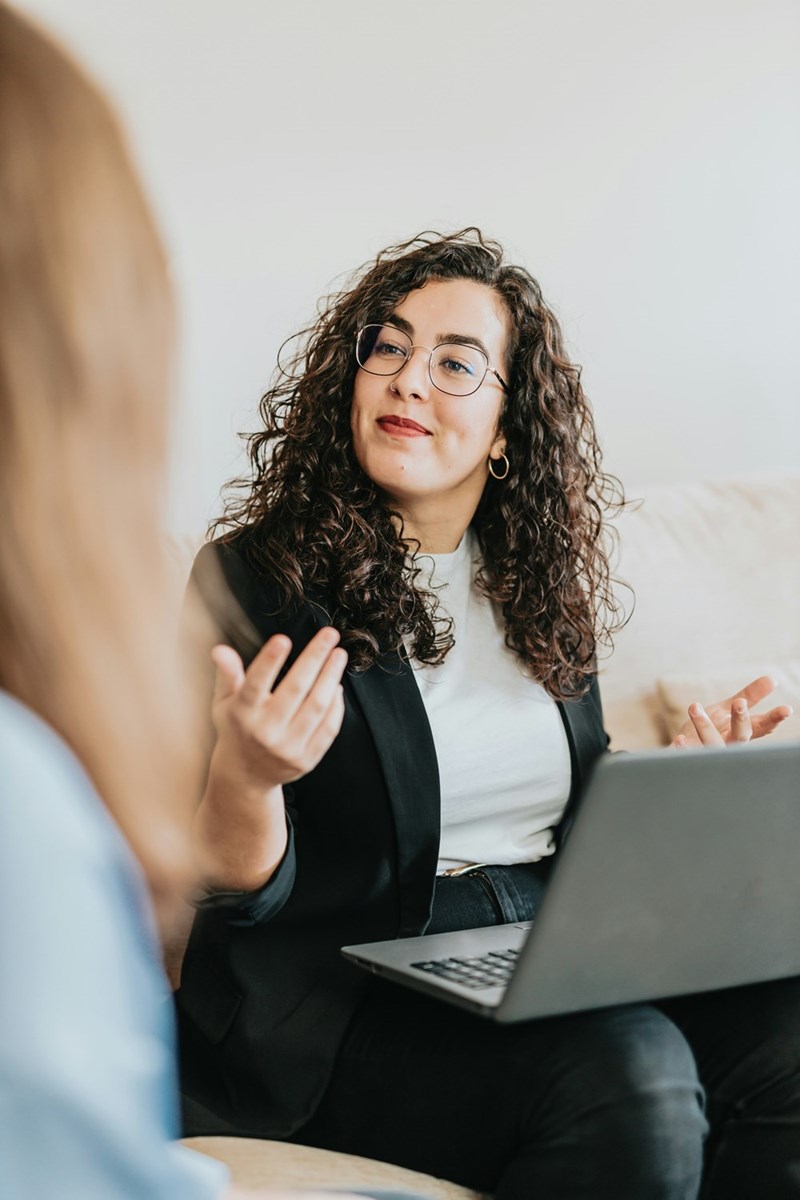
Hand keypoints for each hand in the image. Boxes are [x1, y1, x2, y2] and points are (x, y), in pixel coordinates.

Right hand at [195, 628, 346, 890]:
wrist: (245, 776)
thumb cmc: (235, 728)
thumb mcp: (223, 702)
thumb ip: (227, 675)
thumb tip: (220, 650)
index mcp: (242, 714)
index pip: (255, 684)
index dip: (269, 662)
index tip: (283, 638)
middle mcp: (265, 732)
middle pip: (295, 689)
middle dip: (315, 658)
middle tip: (330, 634)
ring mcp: (287, 748)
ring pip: (317, 707)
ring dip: (331, 677)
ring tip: (339, 655)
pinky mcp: (306, 759)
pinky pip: (328, 729)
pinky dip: (336, 706)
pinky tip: (337, 685)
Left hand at [670, 674, 792, 748]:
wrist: (683, 753)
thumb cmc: (712, 731)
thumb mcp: (729, 710)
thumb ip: (749, 696)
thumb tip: (772, 678)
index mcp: (739, 732)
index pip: (760, 726)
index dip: (773, 719)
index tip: (786, 709)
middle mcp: (728, 746)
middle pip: (740, 737)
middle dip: (741, 720)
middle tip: (740, 703)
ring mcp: (710, 754)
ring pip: (713, 745)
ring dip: (704, 726)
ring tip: (694, 706)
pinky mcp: (689, 760)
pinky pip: (686, 756)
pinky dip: (683, 749)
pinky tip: (679, 739)